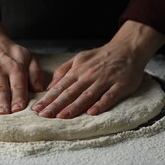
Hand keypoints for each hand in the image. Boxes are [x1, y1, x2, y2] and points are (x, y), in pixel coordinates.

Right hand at [0, 9, 43, 114]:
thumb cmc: (12, 54)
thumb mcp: (29, 58)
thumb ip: (35, 74)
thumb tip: (39, 90)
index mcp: (15, 68)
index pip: (17, 84)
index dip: (18, 97)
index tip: (18, 110)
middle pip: (0, 89)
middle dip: (1, 103)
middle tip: (2, 115)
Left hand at [31, 20, 164, 118]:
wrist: (127, 48)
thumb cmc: (100, 57)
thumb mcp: (79, 58)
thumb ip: (63, 71)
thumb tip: (48, 87)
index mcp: (78, 70)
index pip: (60, 87)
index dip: (48, 99)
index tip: (37, 109)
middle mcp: (89, 75)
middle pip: (70, 93)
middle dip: (56, 105)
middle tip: (44, 115)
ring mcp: (105, 80)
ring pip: (87, 95)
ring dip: (74, 106)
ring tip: (62, 116)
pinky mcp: (120, 85)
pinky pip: (109, 96)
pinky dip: (100, 104)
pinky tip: (91, 113)